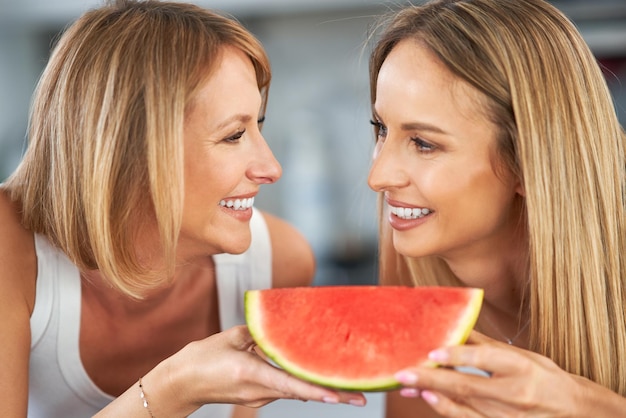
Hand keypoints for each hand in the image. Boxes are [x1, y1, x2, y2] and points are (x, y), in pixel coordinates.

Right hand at [164, 325, 365, 410]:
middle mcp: (257, 391)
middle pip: (300, 392)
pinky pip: (282, 388)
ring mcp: (256, 398)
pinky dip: (298, 382)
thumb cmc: (200, 359)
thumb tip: (281, 325)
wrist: (178, 385)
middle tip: (361, 396)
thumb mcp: (230, 338)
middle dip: (330, 393)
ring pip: (293, 390)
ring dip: (315, 386)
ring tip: (345, 384)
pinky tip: (311, 373)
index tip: (341, 396)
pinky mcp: (254, 397)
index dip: (317, 390)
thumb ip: (259, 332)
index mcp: (250, 374)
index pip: (291, 385)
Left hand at [393, 331, 585, 416]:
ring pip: (462, 405)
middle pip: (466, 385)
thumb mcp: (519, 354)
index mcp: (521, 366)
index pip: (485, 359)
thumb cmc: (541, 376)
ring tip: (406, 384)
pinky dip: (446, 409)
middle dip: (431, 378)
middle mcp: (514, 393)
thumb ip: (484, 343)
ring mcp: (507, 416)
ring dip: (431, 393)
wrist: (572, 410)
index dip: (457, 355)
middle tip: (403, 372)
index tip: (432, 351)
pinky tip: (428, 398)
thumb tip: (453, 321)